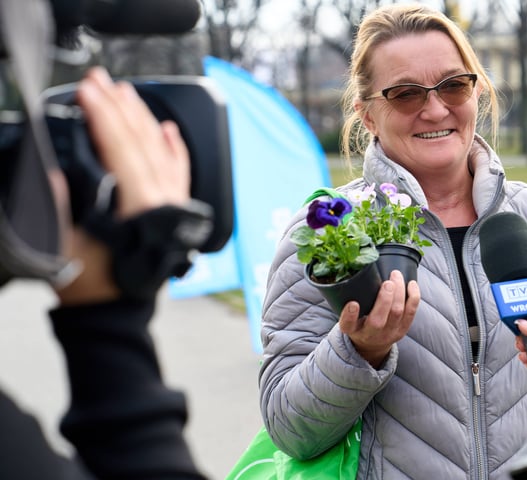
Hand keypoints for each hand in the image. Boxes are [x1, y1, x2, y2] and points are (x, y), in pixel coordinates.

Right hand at [53, 67, 190, 304]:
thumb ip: (58, 206)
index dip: (102, 115)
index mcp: (139, 207)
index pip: (121, 148)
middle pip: (142, 142)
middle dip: (119, 107)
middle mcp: (163, 201)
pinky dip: (173, 148)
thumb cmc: (92, 285)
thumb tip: (53, 168)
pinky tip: (167, 128)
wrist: (116, 315)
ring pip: (161, 151)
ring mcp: (173, 205)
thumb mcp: (63, 246)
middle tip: (99, 80)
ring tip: (124, 93)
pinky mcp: (175, 212)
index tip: (86, 90)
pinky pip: (179, 172)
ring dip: (142, 119)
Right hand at [338, 270, 420, 367]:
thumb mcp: (349, 318)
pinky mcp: (403, 329)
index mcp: (353, 330)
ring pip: (397, 313)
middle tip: (387, 282)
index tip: (353, 304)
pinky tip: (411, 284)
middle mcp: (370, 334)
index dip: (350, 315)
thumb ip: (351, 303)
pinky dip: (413, 296)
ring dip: (399, 292)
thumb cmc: (360, 324)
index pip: (348, 325)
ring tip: (396, 276)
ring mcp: (388, 333)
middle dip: (384, 299)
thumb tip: (356, 275)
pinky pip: (411, 312)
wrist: (372, 345)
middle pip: (377, 321)